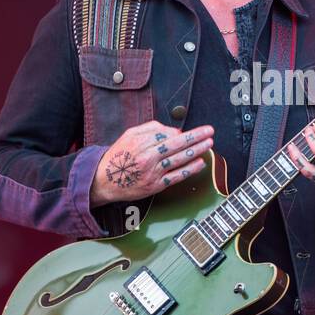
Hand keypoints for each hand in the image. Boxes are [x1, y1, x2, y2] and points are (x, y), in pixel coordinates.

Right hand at [90, 121, 214, 205]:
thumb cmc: (119, 156)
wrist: (104, 180)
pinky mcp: (155, 185)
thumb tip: (174, 130)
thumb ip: (151, 128)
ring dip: (197, 150)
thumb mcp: (129, 134)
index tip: (193, 131)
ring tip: (209, 144)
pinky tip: (200, 162)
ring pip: (179, 159)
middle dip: (196, 137)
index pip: (167, 133)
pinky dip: (190, 169)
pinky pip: (177, 176)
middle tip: (210, 131)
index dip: (182, 132)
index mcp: (140, 142)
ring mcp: (152, 172)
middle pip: (176, 144)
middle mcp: (147, 156)